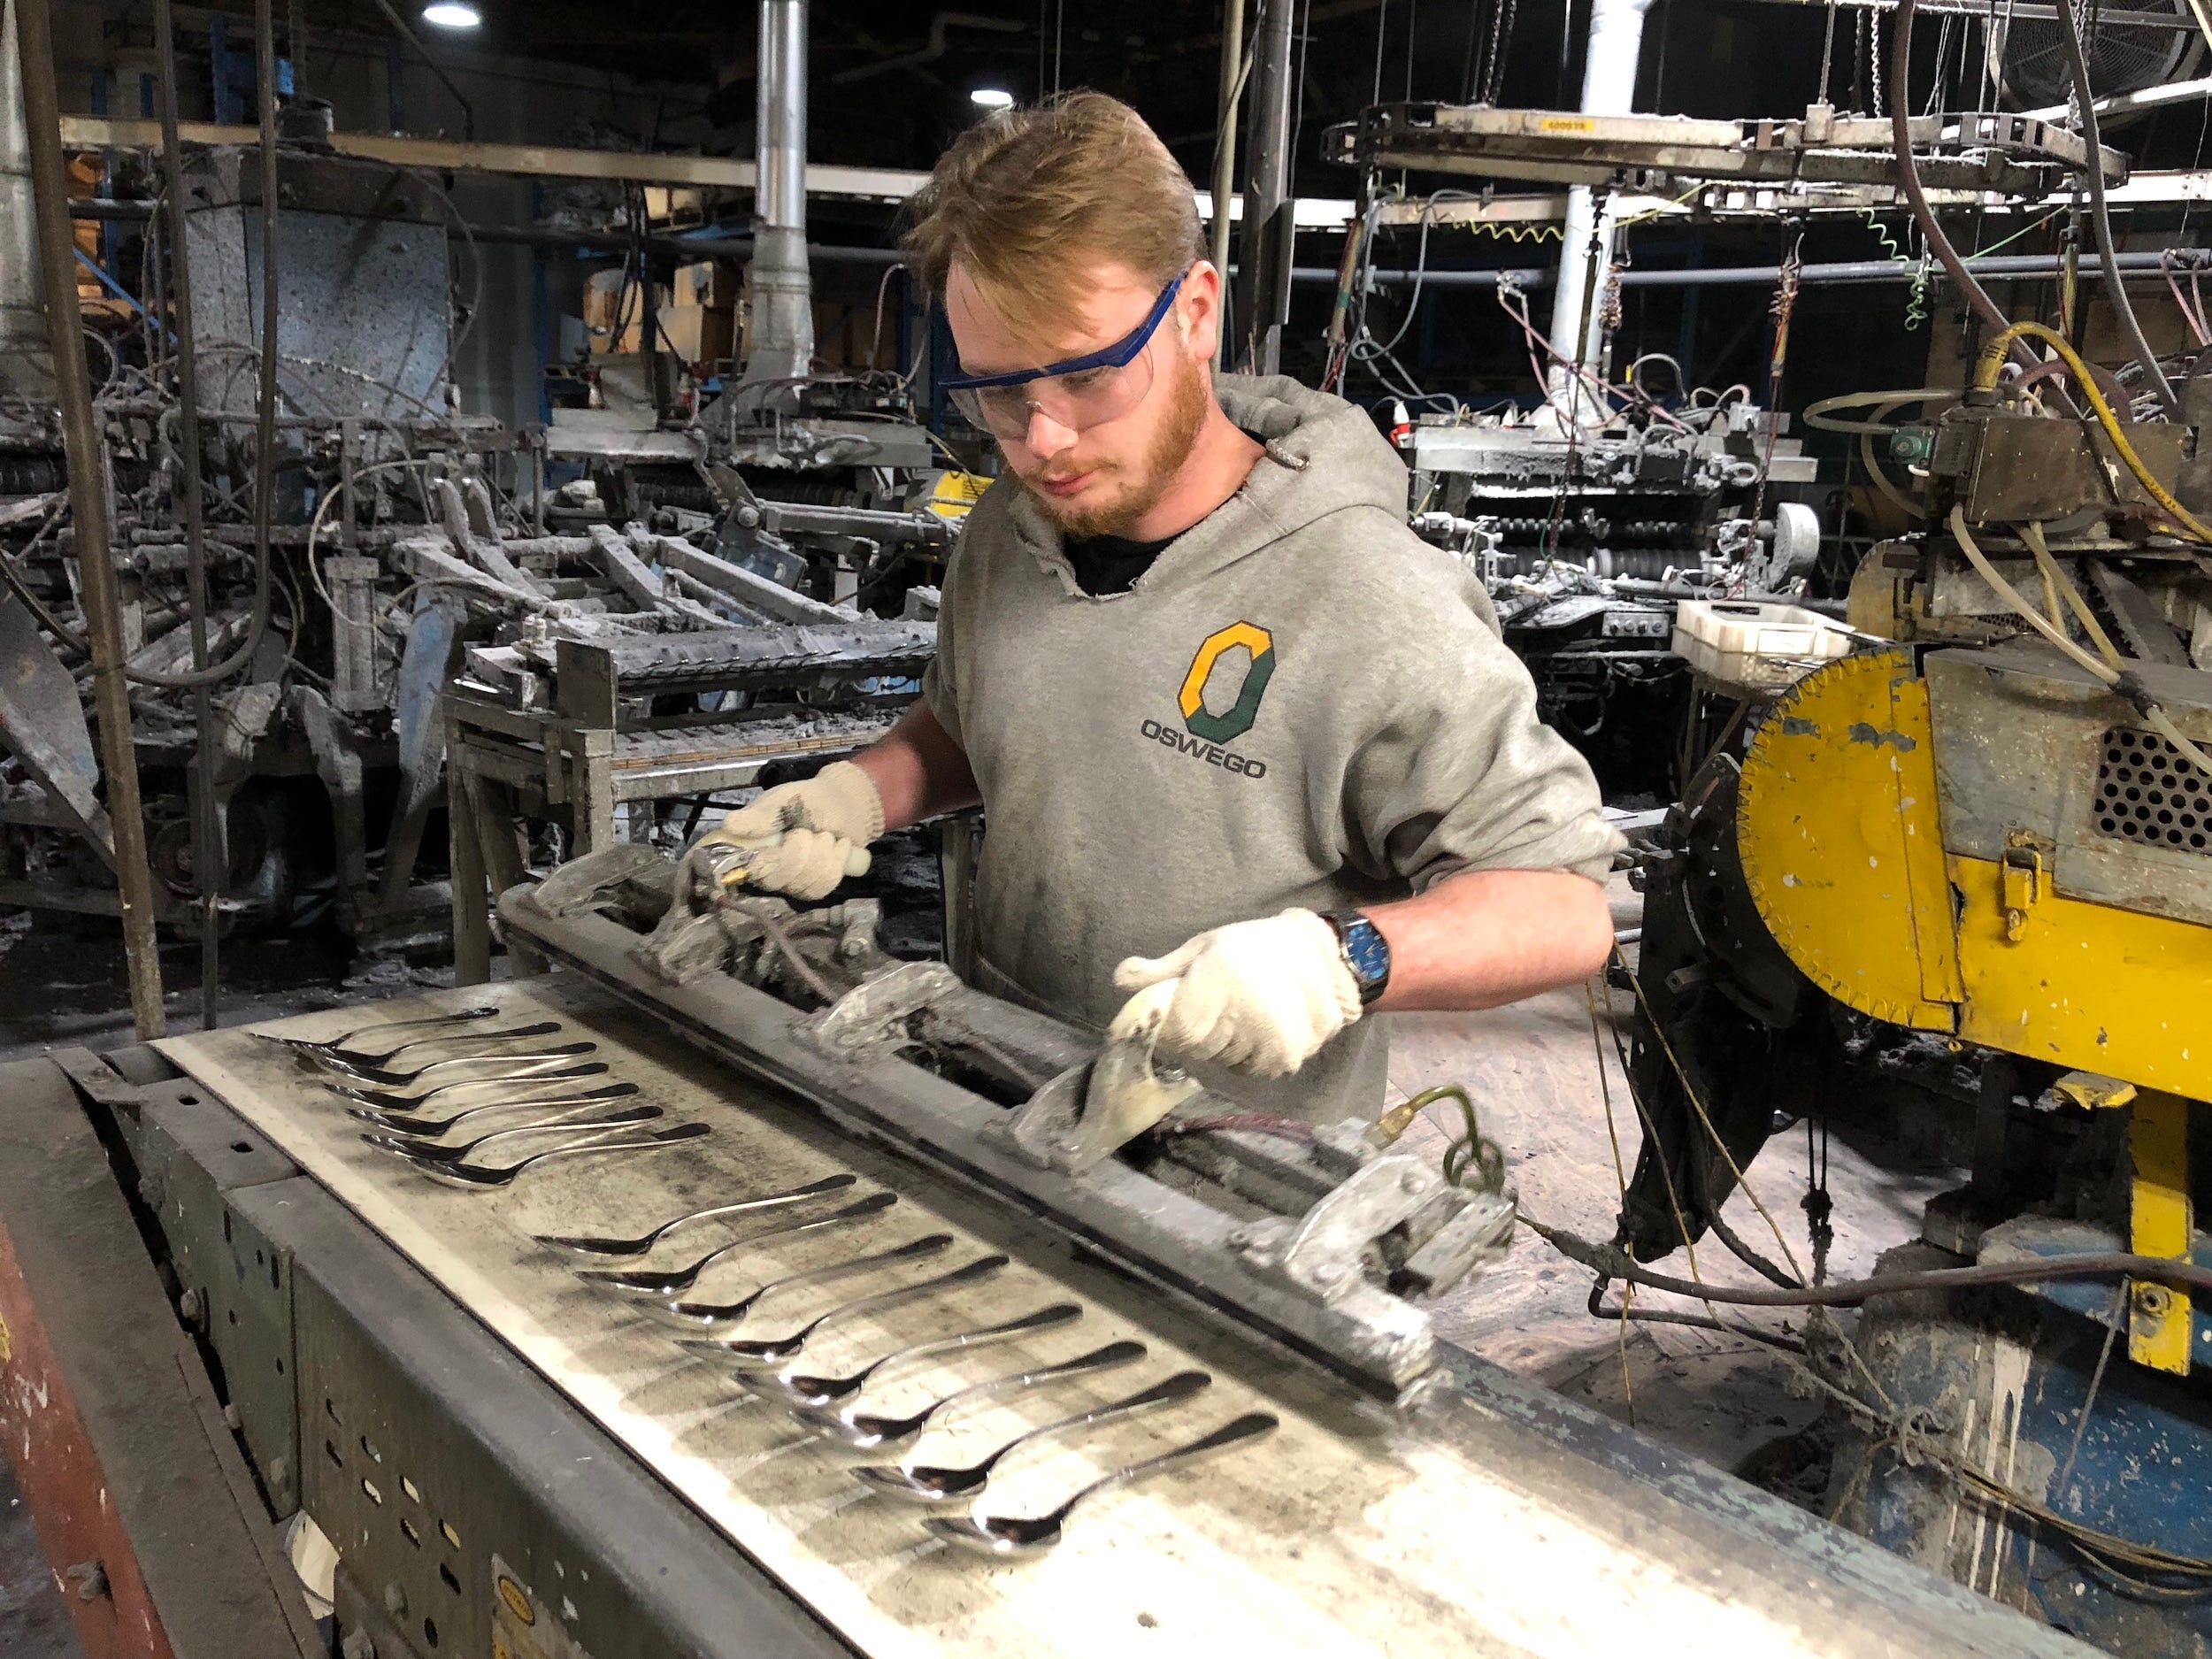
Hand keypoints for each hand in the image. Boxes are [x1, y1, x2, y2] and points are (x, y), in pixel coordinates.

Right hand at [697, 760, 883, 899]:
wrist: (845, 807)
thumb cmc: (809, 801)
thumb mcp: (784, 800)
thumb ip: (761, 815)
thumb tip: (729, 824)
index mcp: (748, 846)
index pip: (745, 868)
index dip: (770, 858)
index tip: (791, 835)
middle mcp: (763, 870)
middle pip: (776, 878)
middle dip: (801, 848)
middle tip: (807, 830)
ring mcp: (787, 884)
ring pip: (802, 883)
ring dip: (821, 852)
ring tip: (824, 836)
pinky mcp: (811, 890)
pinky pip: (822, 886)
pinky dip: (836, 861)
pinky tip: (837, 847)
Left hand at [1109, 909, 1361, 1077]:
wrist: (1321, 952)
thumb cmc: (1252, 946)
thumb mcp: (1203, 948)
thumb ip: (1161, 971)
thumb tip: (1119, 979)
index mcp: (1221, 983)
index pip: (1180, 1033)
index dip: (1173, 1028)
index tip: (1180, 1014)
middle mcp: (1249, 1017)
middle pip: (1202, 1051)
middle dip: (1201, 1034)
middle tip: (1219, 1007)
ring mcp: (1275, 1042)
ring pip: (1229, 1064)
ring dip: (1228, 1046)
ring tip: (1244, 1013)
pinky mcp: (1294, 1057)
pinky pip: (1257, 1069)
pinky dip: (1254, 1055)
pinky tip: (1264, 1027)